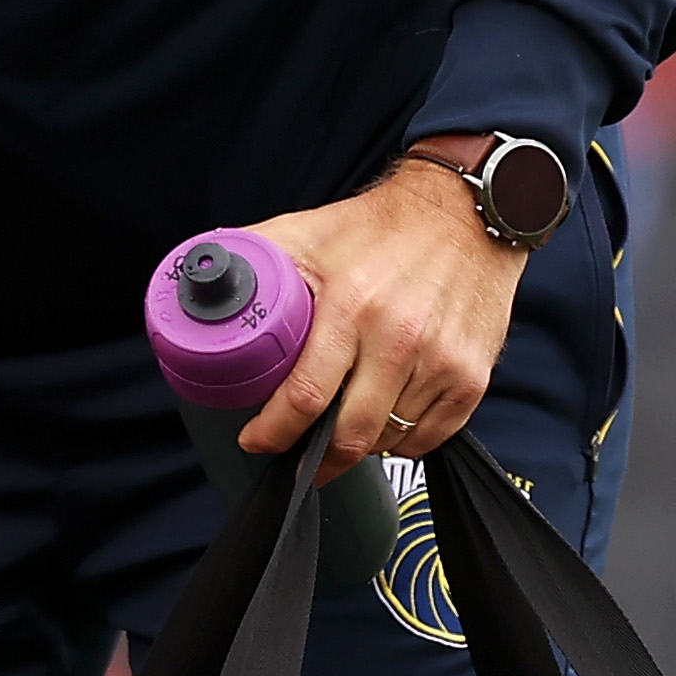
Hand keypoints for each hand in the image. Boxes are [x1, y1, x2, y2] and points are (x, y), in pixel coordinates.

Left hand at [244, 150, 531, 484]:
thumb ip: (253, 256)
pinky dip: (402, 442)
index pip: (305, 396)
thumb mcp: (306, 232)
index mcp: (352, 306)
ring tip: (340, 427)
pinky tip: (384, 424)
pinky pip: (429, 438)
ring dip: (359, 447)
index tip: (256, 441)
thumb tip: (202, 282)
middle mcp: (401, 339)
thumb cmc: (378, 227)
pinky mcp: (473, 376)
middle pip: (349, 436)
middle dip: (313, 461)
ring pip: (389, 442)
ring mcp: (442, 362)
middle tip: (294, 462)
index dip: (274, 433)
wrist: (465, 213)